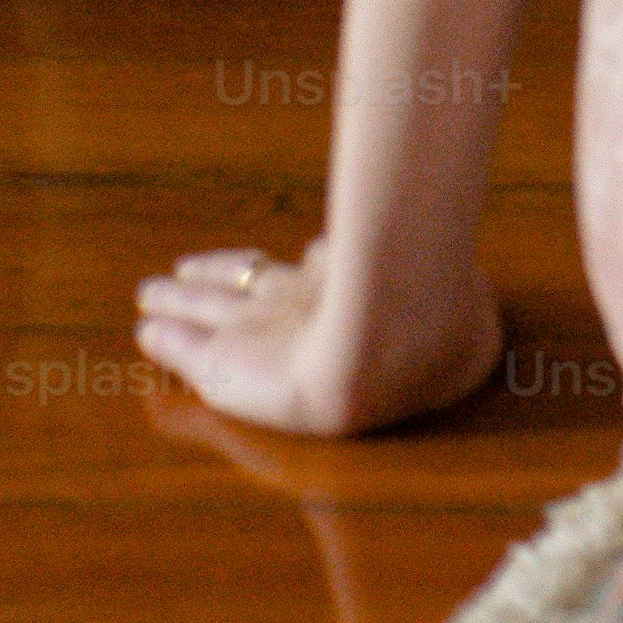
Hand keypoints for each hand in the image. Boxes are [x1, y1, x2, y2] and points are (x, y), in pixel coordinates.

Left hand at [134, 240, 500, 437]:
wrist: (389, 357)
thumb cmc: (431, 344)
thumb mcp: (465, 344)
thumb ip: (458, 332)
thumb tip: (476, 331)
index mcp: (346, 289)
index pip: (304, 272)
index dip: (291, 267)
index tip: (275, 258)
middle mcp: (296, 300)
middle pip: (245, 281)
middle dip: (216, 278)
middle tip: (185, 272)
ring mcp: (256, 326)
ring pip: (207, 306)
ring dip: (177, 299)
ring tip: (152, 291)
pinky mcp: (219, 365)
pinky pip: (183, 349)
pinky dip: (166, 340)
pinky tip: (147, 333)